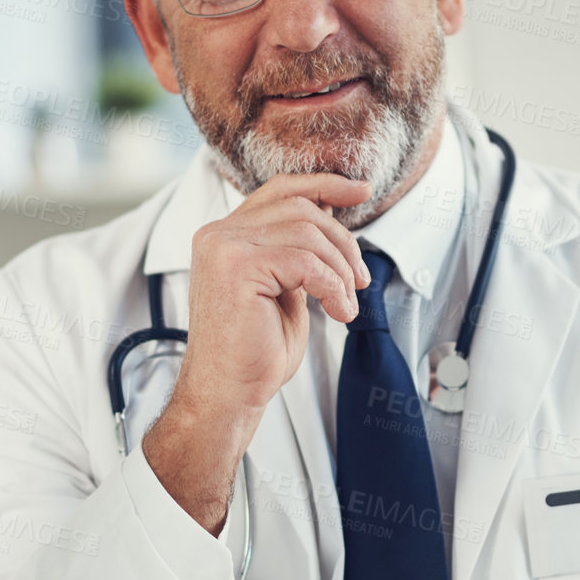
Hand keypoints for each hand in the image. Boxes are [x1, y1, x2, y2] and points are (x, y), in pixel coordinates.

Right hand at [144, 174, 371, 533]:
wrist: (227, 395)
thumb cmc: (254, 353)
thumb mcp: (285, 289)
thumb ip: (298, 251)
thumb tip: (331, 214)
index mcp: (225, 235)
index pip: (280, 190)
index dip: (324, 184)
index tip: (361, 190)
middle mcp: (218, 233)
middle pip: (300, 206)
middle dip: (342, 240)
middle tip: (359, 278)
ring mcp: (223, 247)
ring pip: (307, 231)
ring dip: (340, 269)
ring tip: (346, 302)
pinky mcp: (237, 267)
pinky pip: (305, 260)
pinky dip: (332, 286)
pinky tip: (337, 312)